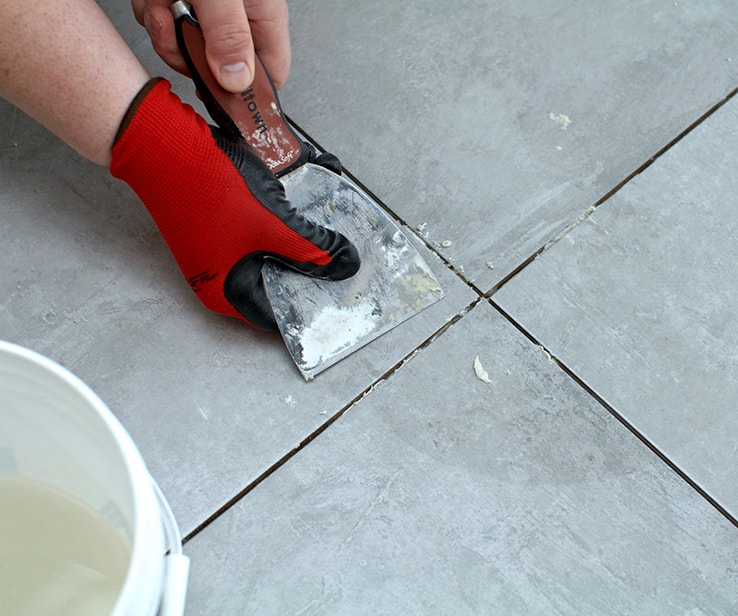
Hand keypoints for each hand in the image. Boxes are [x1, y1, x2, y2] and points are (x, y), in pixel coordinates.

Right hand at [111, 79, 359, 328]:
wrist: (165, 141)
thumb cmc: (208, 190)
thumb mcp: (273, 226)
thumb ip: (313, 249)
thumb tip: (347, 265)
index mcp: (228, 292)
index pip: (280, 314)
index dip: (312, 306)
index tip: (341, 297)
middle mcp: (222, 276)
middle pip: (281, 280)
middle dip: (315, 265)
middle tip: (347, 259)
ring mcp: (221, 248)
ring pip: (276, 249)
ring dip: (305, 235)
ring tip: (337, 224)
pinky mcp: (223, 222)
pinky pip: (266, 226)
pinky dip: (288, 214)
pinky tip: (313, 194)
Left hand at [132, 0, 290, 91]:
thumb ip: (229, 36)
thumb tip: (237, 82)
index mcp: (262, 13)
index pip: (269, 75)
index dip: (247, 95)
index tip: (220, 99)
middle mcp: (238, 14)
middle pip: (219, 67)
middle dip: (188, 54)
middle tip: (176, 31)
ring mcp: (207, 8)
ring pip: (186, 46)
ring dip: (165, 29)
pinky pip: (165, 24)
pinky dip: (153, 10)